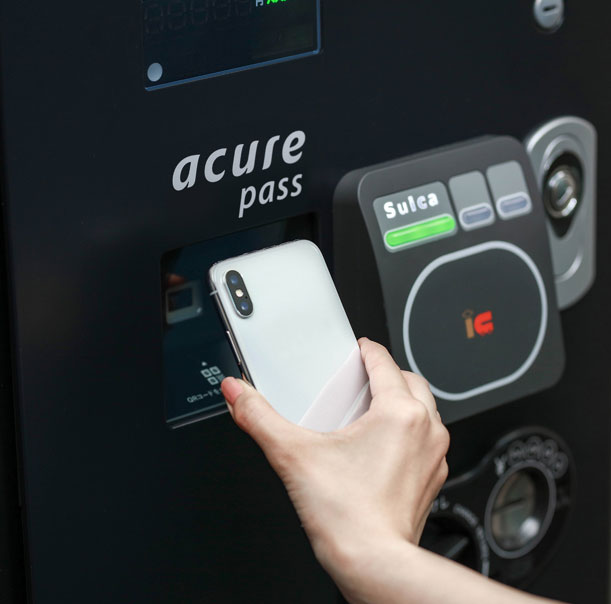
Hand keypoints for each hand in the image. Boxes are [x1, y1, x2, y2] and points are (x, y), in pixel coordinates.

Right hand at [221, 338, 449, 602]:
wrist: (372, 563)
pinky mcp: (432, 477)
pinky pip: (427, 438)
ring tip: (371, 409)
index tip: (357, 349)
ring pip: (424, 409)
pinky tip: (383, 445)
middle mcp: (425, 429)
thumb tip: (237, 392)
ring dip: (402, 401)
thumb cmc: (346, 516)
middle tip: (360, 379)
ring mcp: (433, 455)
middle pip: (410, 380)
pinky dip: (409, 431)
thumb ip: (259, 417)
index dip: (367, 350)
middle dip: (386, 374)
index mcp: (398, 412)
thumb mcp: (293, 454)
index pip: (384, 361)